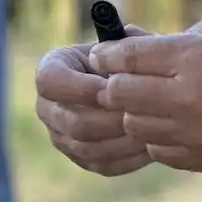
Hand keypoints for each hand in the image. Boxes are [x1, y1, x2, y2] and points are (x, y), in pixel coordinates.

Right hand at [35, 25, 155, 176]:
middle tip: (139, 110)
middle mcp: (49, 107)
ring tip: (150, 126)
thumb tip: (128, 39)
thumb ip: (128, 42)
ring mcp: (62, 137)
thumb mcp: (127, 44)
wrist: (136, 84)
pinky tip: (151, 142)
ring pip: (87, 146)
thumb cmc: (129, 58)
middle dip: (108, 116)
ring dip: (121, 138)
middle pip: (71, 121)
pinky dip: (128, 155)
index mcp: (52, 70)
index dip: (78, 87)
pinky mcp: (82, 159)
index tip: (110, 85)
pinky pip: (102, 163)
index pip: (49, 81)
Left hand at [91, 34, 201, 179]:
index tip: (102, 55)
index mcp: (197, 56)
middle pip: (122, 94)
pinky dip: (159, 137)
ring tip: (150, 102)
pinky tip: (174, 126)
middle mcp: (187, 94)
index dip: (109, 55)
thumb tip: (141, 57)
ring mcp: (193, 132)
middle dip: (115, 85)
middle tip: (118, 79)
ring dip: (136, 113)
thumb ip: (184, 53)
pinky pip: (161, 150)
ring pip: (136, 125)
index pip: (129, 57)